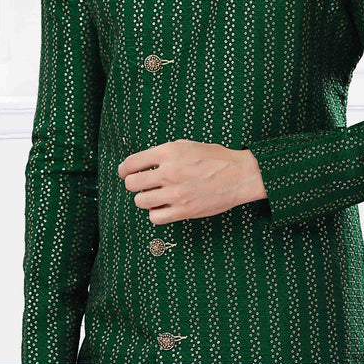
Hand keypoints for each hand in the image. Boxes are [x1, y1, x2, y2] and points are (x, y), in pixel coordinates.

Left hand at [117, 138, 266, 224]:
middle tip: (141, 184)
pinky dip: (156, 212)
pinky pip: (155, 217)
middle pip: (132, 184)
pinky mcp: (183, 211)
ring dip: (145, 198)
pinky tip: (164, 206)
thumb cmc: (214, 158)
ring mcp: (175, 193)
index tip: (125, 173)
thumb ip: (164, 154)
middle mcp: (169, 172)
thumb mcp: (187, 145)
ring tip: (155, 195)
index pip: (131, 163)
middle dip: (133, 183)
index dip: (124, 169)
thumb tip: (142, 164)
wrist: (239, 175)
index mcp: (169, 152)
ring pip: (140, 201)